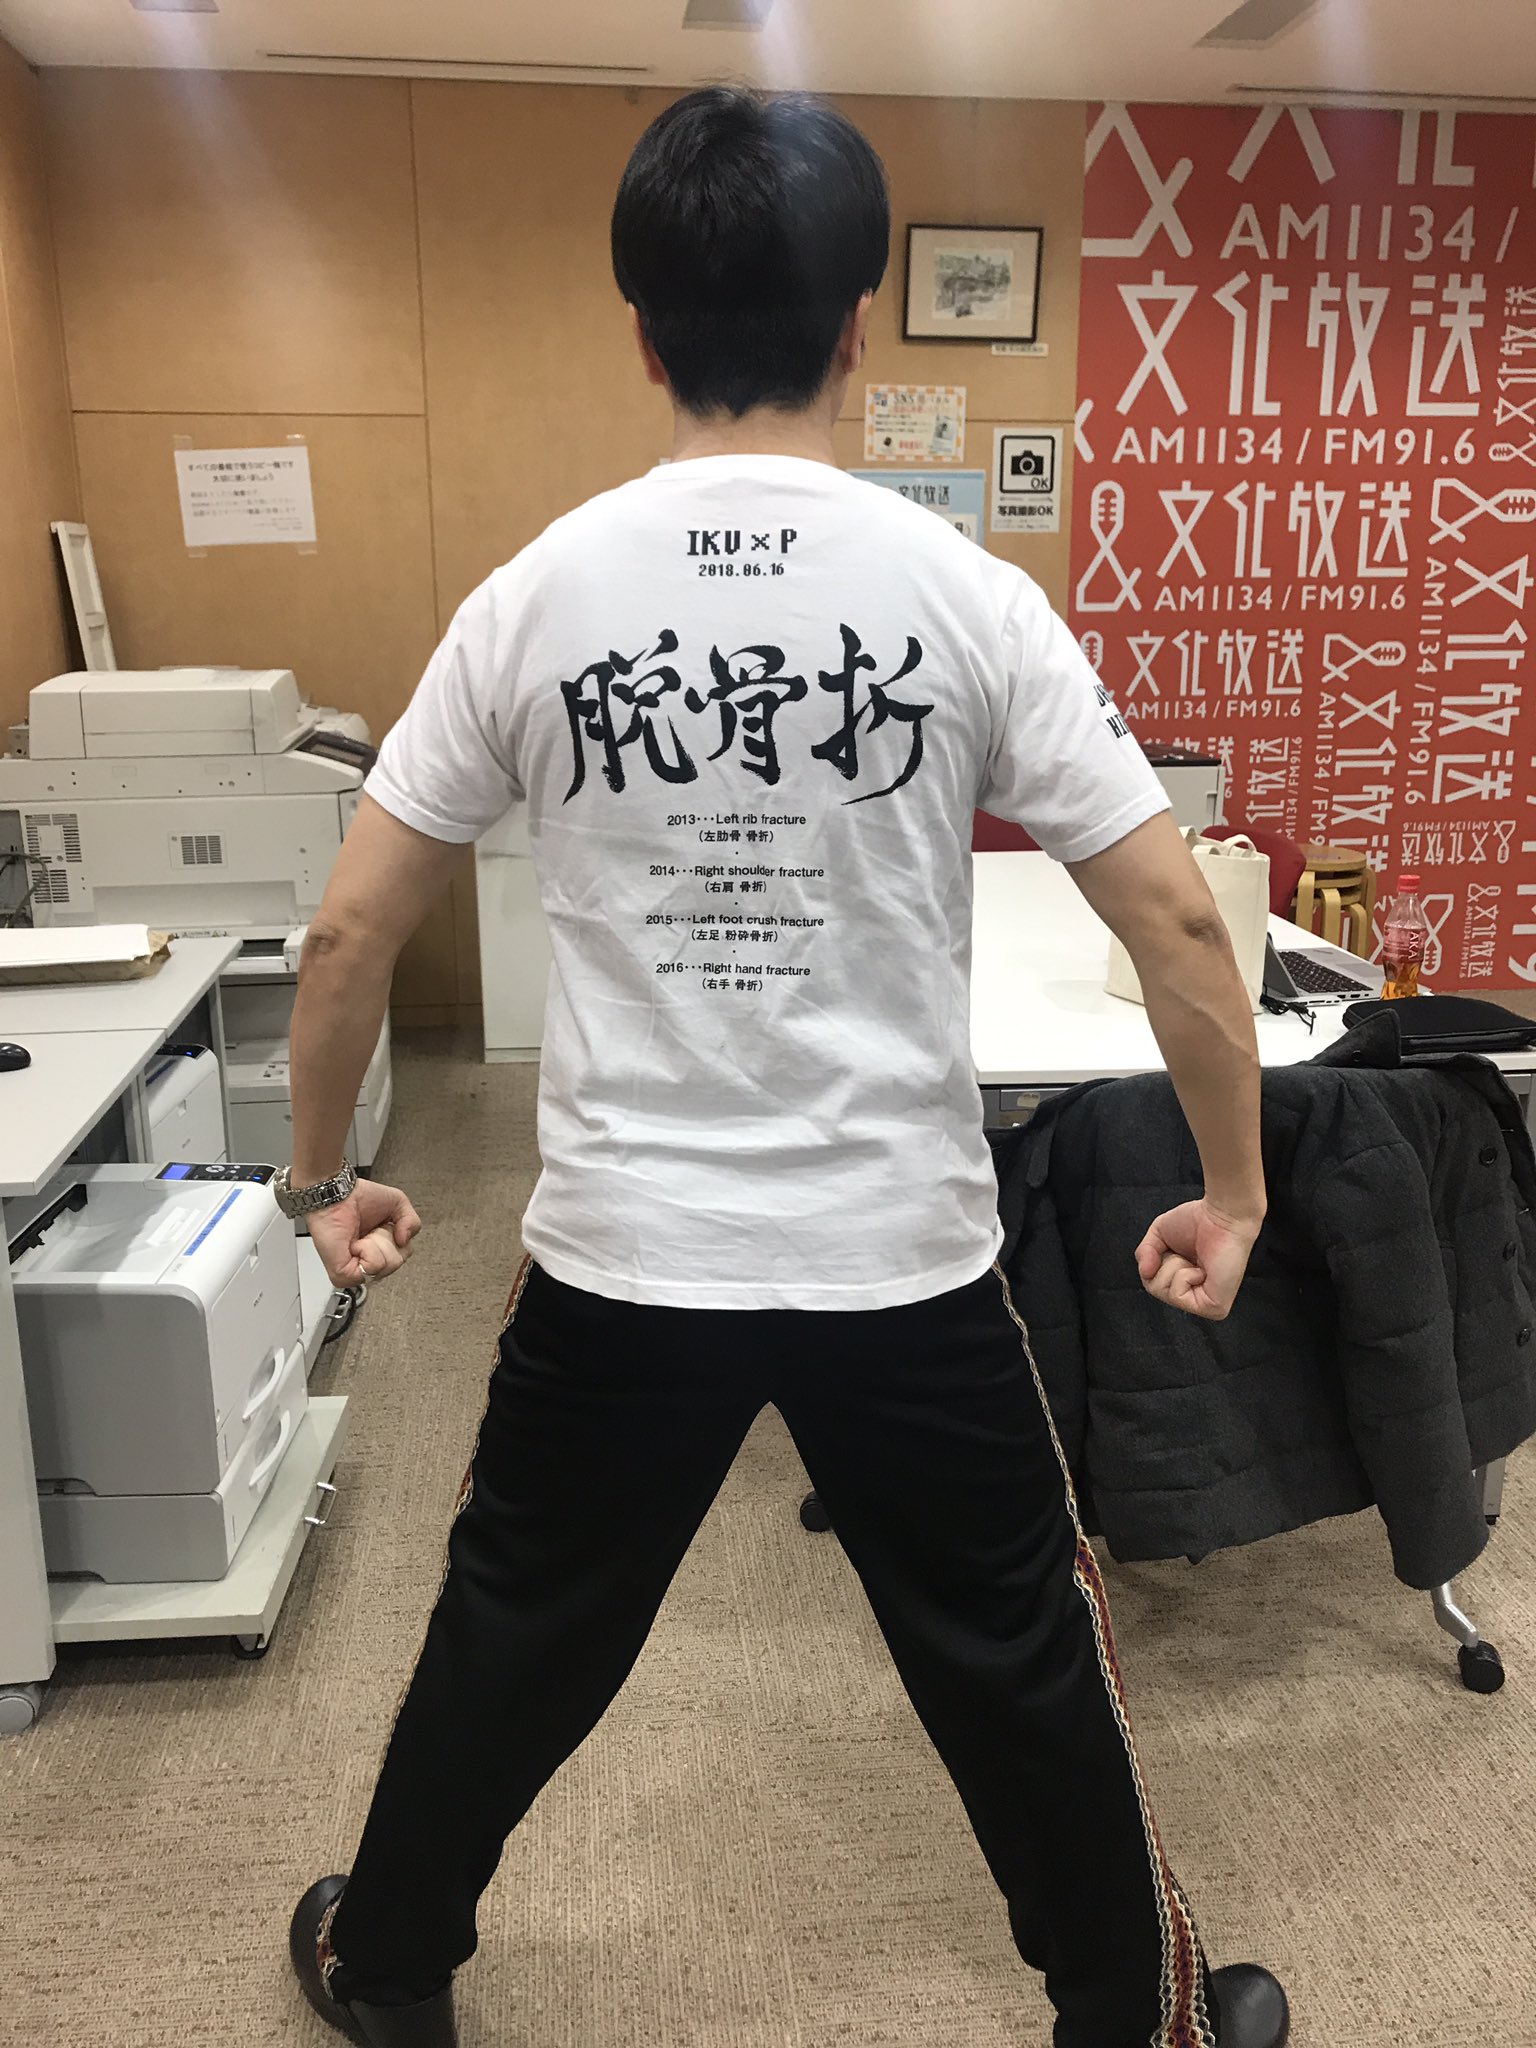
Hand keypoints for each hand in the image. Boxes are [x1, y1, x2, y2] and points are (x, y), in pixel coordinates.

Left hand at [305, 1178, 422, 1289]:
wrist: (336, 1194)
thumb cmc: (358, 1197)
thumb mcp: (398, 1203)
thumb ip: (413, 1223)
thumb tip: (404, 1241)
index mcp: (378, 1250)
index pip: (401, 1258)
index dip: (397, 1239)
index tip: (383, 1225)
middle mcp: (366, 1262)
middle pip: (395, 1264)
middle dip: (388, 1241)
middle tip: (371, 1230)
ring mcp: (354, 1271)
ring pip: (384, 1268)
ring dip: (377, 1244)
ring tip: (362, 1236)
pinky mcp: (342, 1274)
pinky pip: (371, 1267)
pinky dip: (368, 1250)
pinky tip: (355, 1243)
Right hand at [1135, 1198, 1260, 1321]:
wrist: (1222, 1215)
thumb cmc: (1198, 1220)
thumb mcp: (1158, 1234)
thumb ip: (1144, 1253)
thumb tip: (1145, 1272)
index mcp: (1186, 1281)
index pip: (1152, 1282)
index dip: (1156, 1259)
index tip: (1175, 1247)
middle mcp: (1196, 1294)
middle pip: (1154, 1288)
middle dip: (1164, 1262)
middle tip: (1186, 1253)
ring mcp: (1206, 1305)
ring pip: (1165, 1293)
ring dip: (1175, 1267)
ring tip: (1197, 1260)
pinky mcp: (1215, 1308)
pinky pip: (1178, 1296)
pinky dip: (1184, 1276)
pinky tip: (1203, 1270)